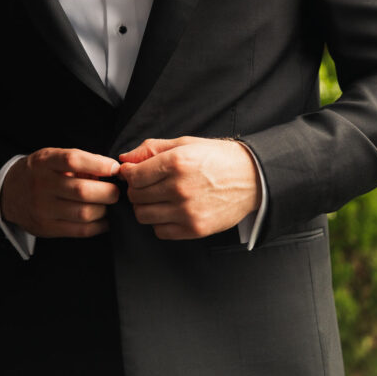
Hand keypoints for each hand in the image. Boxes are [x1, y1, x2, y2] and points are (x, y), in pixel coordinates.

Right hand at [0, 147, 119, 237]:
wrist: (9, 192)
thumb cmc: (40, 171)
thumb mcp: (52, 157)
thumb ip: (79, 161)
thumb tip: (110, 170)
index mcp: (44, 162)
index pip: (73, 160)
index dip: (98, 164)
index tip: (114, 168)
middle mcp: (42, 185)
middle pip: (82, 190)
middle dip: (108, 191)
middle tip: (117, 190)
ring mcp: (43, 209)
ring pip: (83, 213)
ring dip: (104, 209)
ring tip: (109, 204)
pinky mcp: (47, 228)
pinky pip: (79, 230)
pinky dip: (98, 226)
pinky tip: (104, 219)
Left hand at [118, 136, 260, 239]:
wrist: (251, 178)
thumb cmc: (217, 158)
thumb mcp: (185, 143)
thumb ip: (152, 149)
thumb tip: (125, 158)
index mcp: (177, 162)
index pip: (134, 176)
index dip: (129, 174)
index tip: (133, 173)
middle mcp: (180, 188)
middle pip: (137, 197)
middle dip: (137, 190)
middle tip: (147, 185)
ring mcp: (188, 211)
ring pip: (144, 216)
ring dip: (146, 207)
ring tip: (158, 198)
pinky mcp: (195, 229)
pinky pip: (160, 231)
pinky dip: (160, 222)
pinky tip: (170, 210)